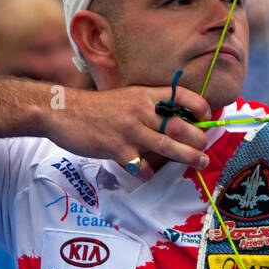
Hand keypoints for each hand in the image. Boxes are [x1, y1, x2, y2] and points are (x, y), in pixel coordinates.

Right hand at [48, 83, 212, 180]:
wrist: (62, 111)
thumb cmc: (96, 108)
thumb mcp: (126, 97)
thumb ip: (147, 106)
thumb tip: (171, 120)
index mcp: (144, 95)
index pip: (180, 95)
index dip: (199, 106)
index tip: (206, 117)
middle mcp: (140, 110)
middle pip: (179, 124)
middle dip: (197, 138)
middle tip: (204, 148)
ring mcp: (130, 130)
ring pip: (167, 145)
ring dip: (187, 156)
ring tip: (200, 162)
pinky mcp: (117, 148)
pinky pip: (141, 165)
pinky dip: (148, 172)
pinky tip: (147, 173)